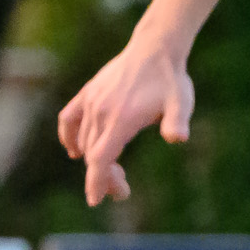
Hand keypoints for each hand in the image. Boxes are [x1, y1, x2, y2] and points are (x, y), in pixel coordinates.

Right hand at [54, 39, 194, 205]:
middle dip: (104, 178)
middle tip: (122, 191)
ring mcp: (91, 102)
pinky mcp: (87, 94)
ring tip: (114, 174)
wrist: (155, 49)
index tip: (96, 201)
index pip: (101, 158)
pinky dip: (68, 136)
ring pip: (83, 141)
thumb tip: (178, 138)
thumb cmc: (171, 80)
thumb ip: (177, 122)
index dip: (97, 181)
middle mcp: (101, 111)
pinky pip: (68, 119)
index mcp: (122, 118)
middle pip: (93, 155)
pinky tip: (74, 150)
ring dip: (94, 161)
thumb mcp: (181, 102)